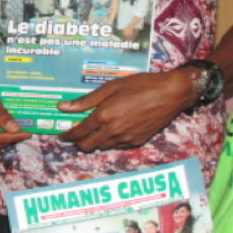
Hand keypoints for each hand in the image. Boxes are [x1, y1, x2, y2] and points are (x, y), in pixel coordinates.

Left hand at [56, 68, 195, 151]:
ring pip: (103, 147)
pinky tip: (113, 130)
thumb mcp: (111, 87)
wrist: (170, 94)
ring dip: (95, 142)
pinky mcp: (137, 141)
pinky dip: (111, 141)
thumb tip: (62, 107)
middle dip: (78, 143)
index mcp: (104, 115)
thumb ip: (86, 100)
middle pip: (88, 146)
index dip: (67, 135)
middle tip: (75, 136)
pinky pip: (118, 146)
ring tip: (95, 130)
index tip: (62, 136)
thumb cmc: (141, 85)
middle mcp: (113, 130)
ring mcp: (126, 138)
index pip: (79, 131)